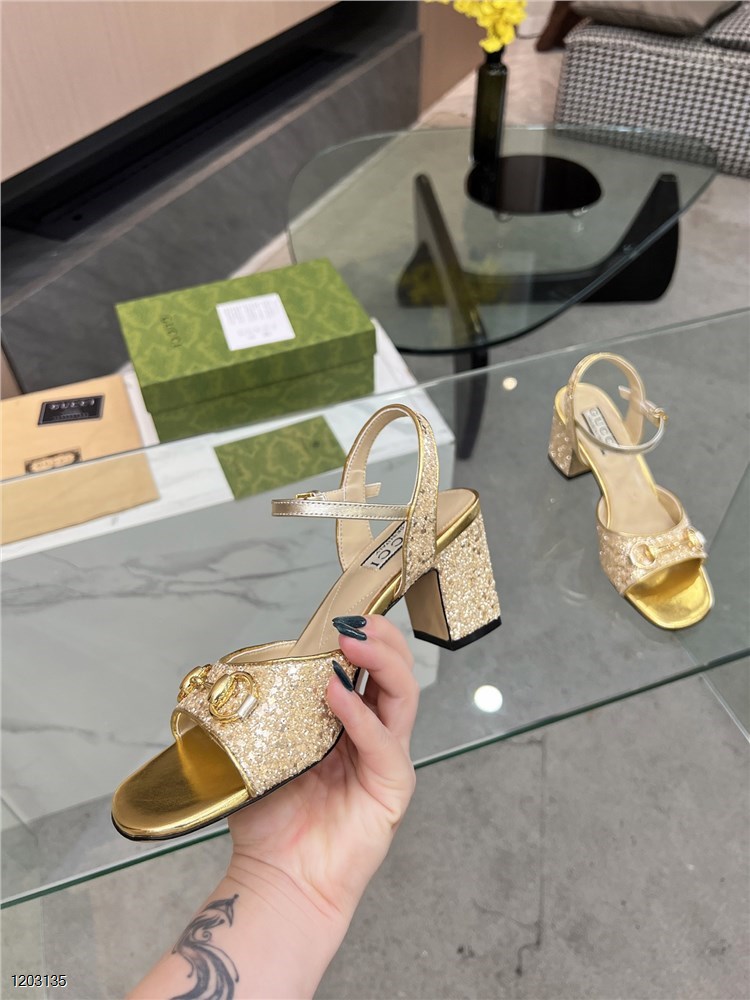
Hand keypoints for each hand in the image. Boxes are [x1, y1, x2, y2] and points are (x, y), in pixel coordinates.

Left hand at [226, 615, 418, 922]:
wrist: (279, 880)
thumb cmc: (273, 819)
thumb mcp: (265, 748)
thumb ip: (271, 709)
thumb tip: (251, 667)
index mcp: (349, 722)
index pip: (370, 668)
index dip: (363, 637)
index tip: (340, 614)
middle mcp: (374, 735)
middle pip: (396, 673)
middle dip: (381, 639)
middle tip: (353, 621)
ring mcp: (387, 760)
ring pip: (402, 697)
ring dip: (380, 663)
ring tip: (350, 643)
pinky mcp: (392, 789)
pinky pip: (384, 743)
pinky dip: (361, 716)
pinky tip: (337, 696)